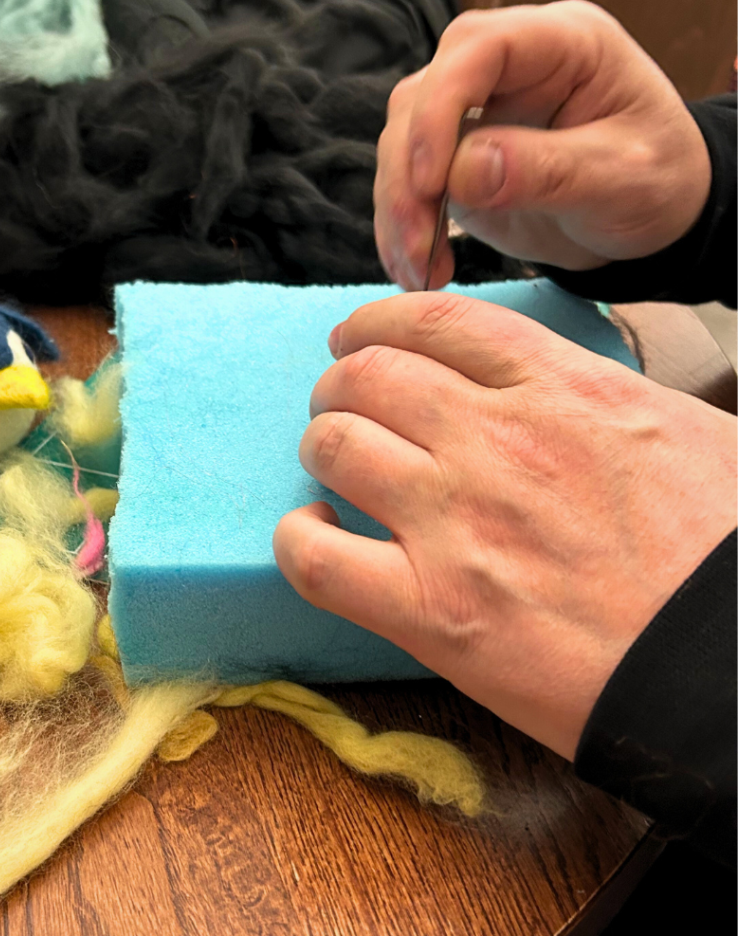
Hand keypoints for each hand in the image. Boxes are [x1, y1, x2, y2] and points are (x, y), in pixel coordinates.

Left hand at [273, 293, 736, 758]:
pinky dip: (299, 538)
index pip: (437, 321)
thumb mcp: (679, 433)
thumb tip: (547, 389)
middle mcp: (499, 441)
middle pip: (368, 374)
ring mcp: (459, 523)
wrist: (731, 672)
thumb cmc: (721, 555)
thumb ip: (595, 397)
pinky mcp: (433, 612)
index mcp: (565, 390)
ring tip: (332, 467)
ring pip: (333, 444)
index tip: (357, 338)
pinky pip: (315, 557)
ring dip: (320, 447)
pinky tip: (319, 533)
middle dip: (338, 383)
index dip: (377, 322)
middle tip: (341, 406)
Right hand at [374, 1, 711, 290]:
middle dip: (406, 177)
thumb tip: (464, 170)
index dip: (439, 110)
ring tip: (420, 271)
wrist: (649, 216)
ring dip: (397, 211)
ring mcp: (472, 111)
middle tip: (419, 246)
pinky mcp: (452, 157)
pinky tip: (417, 270)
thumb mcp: (624, 178)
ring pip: (400, 144)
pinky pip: (406, 185)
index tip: (430, 182)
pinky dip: (401, 229)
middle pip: (419, 98)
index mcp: (560, 43)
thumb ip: (550, 169)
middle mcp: (504, 67)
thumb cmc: (656, 182)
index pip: (476, 49)